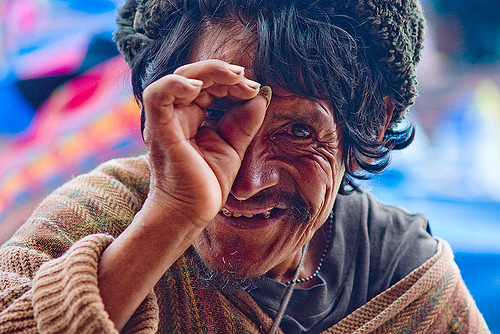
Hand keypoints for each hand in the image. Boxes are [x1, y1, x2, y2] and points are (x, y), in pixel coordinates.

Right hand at [98, 60, 269, 329]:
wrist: (191, 214)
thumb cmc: (207, 184)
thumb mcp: (232, 148)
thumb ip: (243, 123)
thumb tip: (259, 98)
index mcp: (194, 117)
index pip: (210, 87)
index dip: (232, 83)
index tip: (255, 89)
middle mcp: (178, 115)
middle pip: (195, 77)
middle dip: (224, 74)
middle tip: (246, 80)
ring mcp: (168, 121)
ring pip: (179, 78)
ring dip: (207, 72)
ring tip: (233, 77)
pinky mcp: (161, 130)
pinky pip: (158, 97)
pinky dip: (176, 84)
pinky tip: (198, 86)